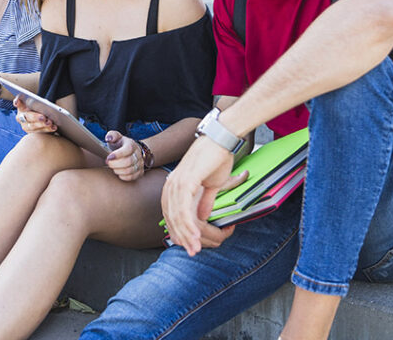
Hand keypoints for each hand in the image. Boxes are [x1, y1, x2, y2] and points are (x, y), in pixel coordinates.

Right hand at [13, 96, 56, 133]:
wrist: (42, 115)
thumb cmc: (40, 107)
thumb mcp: (39, 103)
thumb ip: (39, 103)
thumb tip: (45, 104)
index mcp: (21, 107)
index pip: (18, 103)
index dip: (17, 103)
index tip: (17, 102)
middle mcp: (20, 117)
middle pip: (27, 117)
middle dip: (36, 117)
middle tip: (44, 117)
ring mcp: (25, 126)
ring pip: (33, 127)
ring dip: (42, 125)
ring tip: (50, 123)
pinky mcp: (31, 133)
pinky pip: (39, 132)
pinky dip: (47, 130)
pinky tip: (54, 127)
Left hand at [104, 131, 143, 181]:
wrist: (130, 151)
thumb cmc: (120, 144)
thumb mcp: (116, 137)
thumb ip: (112, 135)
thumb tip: (109, 138)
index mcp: (131, 144)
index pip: (128, 149)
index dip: (118, 154)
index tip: (108, 158)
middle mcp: (138, 154)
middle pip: (128, 162)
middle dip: (115, 164)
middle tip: (108, 163)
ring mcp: (140, 163)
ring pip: (129, 170)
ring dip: (118, 170)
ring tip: (113, 167)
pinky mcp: (140, 172)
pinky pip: (131, 177)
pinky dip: (123, 176)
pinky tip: (118, 172)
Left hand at [161, 136, 247, 256]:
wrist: (221, 138)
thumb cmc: (217, 157)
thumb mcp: (211, 184)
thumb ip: (205, 200)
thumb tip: (202, 216)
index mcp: (175, 184)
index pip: (171, 213)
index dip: (179, 231)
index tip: (190, 245)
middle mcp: (171, 183)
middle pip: (171, 217)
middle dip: (182, 237)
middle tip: (192, 253)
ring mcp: (177, 181)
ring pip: (176, 215)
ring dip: (186, 235)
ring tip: (195, 249)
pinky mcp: (185, 180)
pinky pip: (183, 208)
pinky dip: (189, 224)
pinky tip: (196, 235)